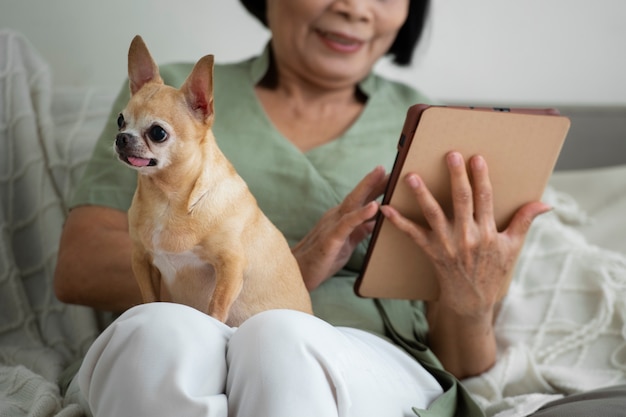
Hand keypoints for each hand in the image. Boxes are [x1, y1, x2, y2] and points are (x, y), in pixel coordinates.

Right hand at [293, 166, 387, 290]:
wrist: (298, 273)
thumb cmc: (322, 259)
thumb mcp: (347, 244)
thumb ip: (360, 231)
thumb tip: (375, 221)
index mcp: (341, 218)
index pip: (361, 199)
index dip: (376, 186)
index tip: (391, 175)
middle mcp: (336, 216)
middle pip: (358, 194)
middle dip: (374, 180)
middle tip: (390, 167)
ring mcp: (332, 225)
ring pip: (352, 202)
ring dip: (368, 187)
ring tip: (382, 174)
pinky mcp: (331, 238)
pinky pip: (347, 223)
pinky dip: (361, 214)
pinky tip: (374, 206)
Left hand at [379, 152, 549, 376]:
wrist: (471, 302)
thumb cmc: (492, 272)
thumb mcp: (512, 248)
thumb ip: (524, 221)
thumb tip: (545, 203)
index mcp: (488, 232)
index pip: (485, 199)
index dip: (481, 178)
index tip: (477, 158)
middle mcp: (468, 236)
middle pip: (461, 201)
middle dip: (456, 177)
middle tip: (450, 155)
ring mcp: (448, 244)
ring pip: (433, 214)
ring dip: (421, 195)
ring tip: (411, 176)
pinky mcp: (431, 252)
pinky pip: (412, 235)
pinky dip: (398, 222)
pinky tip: (386, 208)